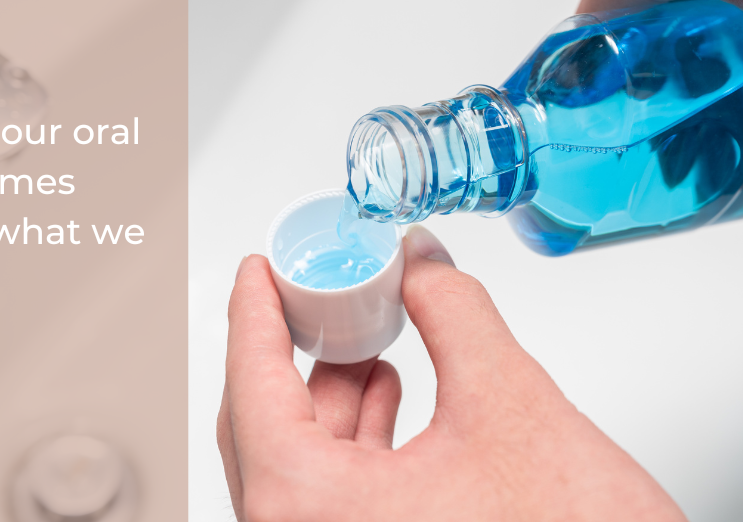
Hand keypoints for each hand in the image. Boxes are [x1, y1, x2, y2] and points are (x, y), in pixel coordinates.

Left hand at [217, 226, 686, 520]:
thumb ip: (454, 314)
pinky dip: (352, 438)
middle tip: (311, 295)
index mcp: (309, 509)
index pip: (251, 385)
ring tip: (361, 336)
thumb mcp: (511, 407)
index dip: (253, 313)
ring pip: (301, 462)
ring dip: (329, 394)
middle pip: (266, 424)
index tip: (256, 271)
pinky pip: (332, 494)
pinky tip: (386, 396)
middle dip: (293, 350)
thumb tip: (422, 263)